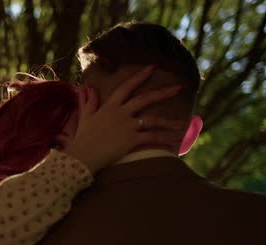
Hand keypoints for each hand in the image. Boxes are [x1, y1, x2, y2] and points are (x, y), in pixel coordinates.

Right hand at [62, 65, 187, 173]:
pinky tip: (174, 142)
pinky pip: (151, 138)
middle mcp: (121, 113)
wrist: (82, 156)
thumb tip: (85, 87)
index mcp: (110, 106)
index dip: (140, 76)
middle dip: (164, 92)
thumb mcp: (85, 117)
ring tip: (183, 123)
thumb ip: (88, 101)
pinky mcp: (131, 140)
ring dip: (169, 121)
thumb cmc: (82, 138)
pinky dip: (163, 140)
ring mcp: (127, 126)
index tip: (153, 67)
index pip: (127, 86)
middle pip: (146, 98)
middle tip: (180, 87)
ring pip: (153, 120)